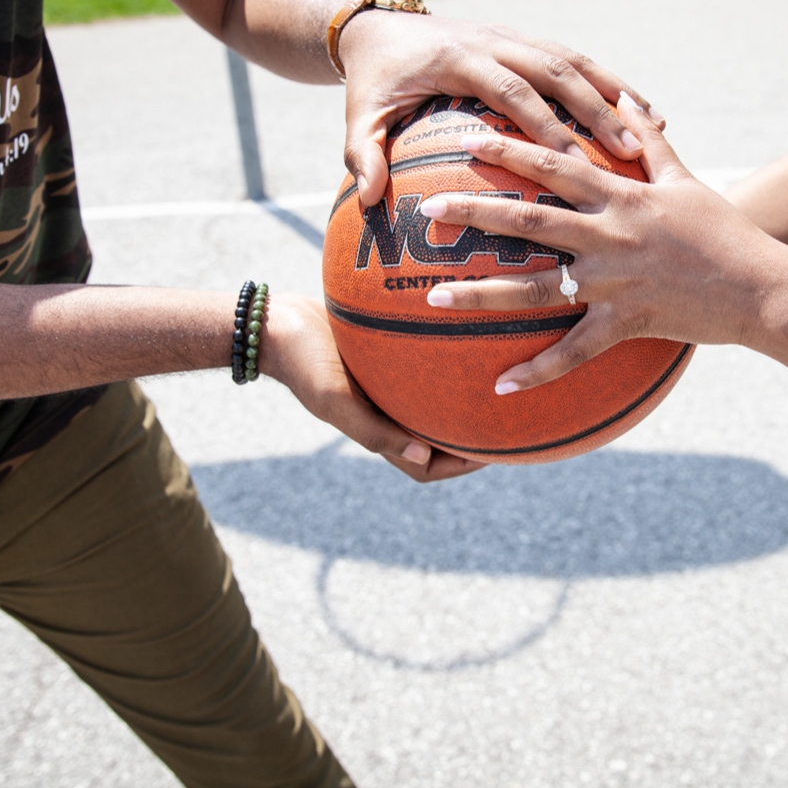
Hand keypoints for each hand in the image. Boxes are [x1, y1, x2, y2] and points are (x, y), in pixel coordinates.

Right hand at [258, 297, 488, 483]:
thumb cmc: (303, 362)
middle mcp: (386, 411)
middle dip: (472, 434)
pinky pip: (423, 364)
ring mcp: (385, 384)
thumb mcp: (334, 398)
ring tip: (496, 378)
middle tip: (510, 419)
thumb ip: (373, 431)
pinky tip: (469, 332)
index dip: (460, 466)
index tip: (494, 453)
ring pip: (432, 400)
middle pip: (437, 435)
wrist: (276, 321)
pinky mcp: (384, 356)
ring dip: (460, 397)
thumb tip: (423, 458)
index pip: (426, 467)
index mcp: (376, 431)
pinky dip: (443, 360)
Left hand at [335, 12, 656, 215]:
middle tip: (632, 152)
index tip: (577, 163)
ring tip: (652, 133)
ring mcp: (513, 36)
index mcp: (459, 57)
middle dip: (596, 111)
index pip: (511, 90)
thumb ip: (363, 153)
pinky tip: (640, 114)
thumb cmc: (372, 82)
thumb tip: (371, 198)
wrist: (378, 28)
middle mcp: (493, 40)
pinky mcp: (524, 40)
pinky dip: (608, 84)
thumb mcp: (360, 116)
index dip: (546, 125)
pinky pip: (574, 59)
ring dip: (613, 95)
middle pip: (557, 71)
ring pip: (575, 60)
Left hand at [421, 110, 787, 386]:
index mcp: (621, 196)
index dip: (510, 151)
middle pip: (529, 220)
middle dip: (474, 213)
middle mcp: (611, 236)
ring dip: (481, 293)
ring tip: (434, 297)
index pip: (555, 165)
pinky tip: (499, 384)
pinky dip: (537, 371)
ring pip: (536, 289)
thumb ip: (646, 141)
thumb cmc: (723, 229)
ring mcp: (616, 283)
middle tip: (427, 211)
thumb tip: (622, 98)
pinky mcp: (626, 323)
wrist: (760, 286)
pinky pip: (573, 353)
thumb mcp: (684, 178)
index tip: (467, 141)